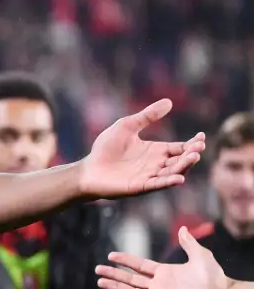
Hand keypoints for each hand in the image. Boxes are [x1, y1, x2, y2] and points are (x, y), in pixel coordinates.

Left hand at [79, 99, 203, 198]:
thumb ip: (147, 116)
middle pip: (180, 160)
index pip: (180, 148)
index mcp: (155, 150)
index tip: (201, 136)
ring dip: (184, 166)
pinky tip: (179, 178)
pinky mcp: (139, 186)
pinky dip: (169, 182)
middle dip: (191, 154)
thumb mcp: (127, 126)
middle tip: (199, 147)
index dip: (192, 143)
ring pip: (172, 172)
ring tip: (193, 157)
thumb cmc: (105, 148)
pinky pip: (158, 185)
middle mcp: (156, 164)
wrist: (88, 168)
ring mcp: (149, 176)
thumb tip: (169, 102)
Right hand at [96, 226, 230, 288]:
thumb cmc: (214, 277)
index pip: (139, 265)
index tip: (110, 255)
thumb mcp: (200, 255)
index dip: (125, 260)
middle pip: (130, 279)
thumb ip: (189, 243)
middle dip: (113, 274)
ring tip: (100, 283)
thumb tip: (182, 229)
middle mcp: (158, 285)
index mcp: (164, 272)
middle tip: (97, 270)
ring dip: (116, 288)